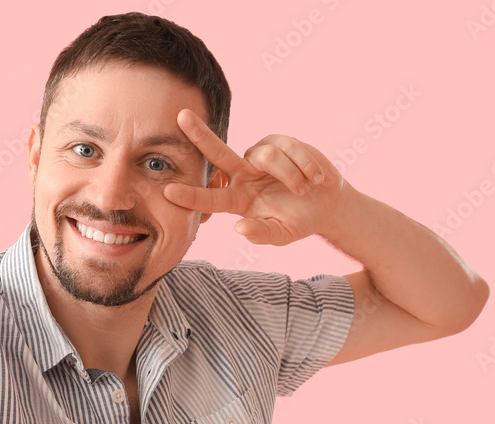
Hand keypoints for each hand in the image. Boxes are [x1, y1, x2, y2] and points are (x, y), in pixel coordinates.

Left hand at [164, 108, 350, 245]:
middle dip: (200, 135)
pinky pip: (289, 149)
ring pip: (268, 158)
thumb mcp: (281, 235)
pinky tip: (316, 179)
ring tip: (306, 190)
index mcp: (236, 199)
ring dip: (291, 177)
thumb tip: (239, 227)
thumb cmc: (299, 221)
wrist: (327, 205)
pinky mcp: (280, 142)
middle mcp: (243, 174)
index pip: (209, 198)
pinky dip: (305, 166)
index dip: (190, 195)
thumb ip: (260, 234)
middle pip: (218, 153)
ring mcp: (260, 157)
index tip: (168, 192)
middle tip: (181, 117)